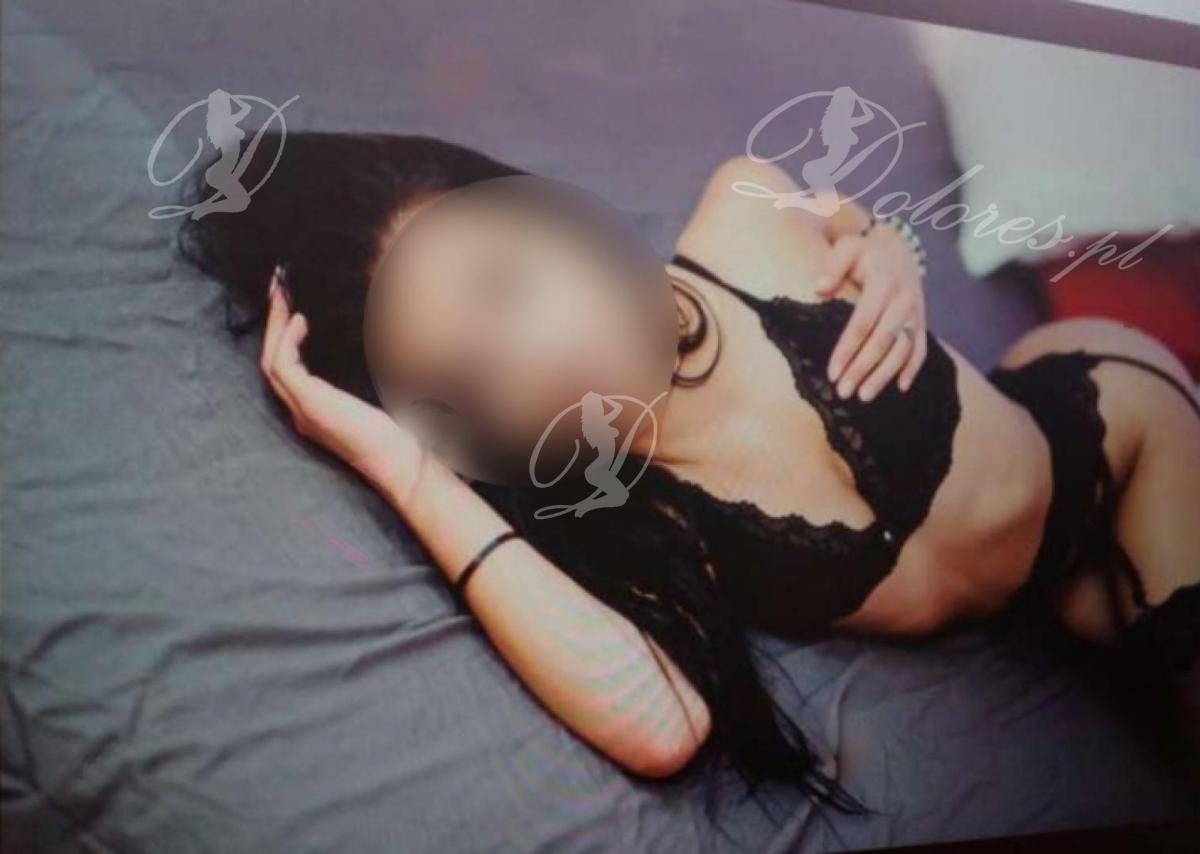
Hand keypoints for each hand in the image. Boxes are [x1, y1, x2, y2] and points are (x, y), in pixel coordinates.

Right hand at [261, 271, 427, 504]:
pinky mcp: (309, 404)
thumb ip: (365, 378)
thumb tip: (380, 345)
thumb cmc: (396, 435)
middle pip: (270, 362)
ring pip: (271, 361)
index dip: (283, 337)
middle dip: (272, 324)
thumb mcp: (375, 398)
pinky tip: (300, 321)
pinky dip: (287, 339)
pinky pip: (283, 366)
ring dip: (275, 326)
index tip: (290, 307)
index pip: (286, 370)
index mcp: (313, 411)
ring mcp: (302, 409)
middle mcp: (301, 411)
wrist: (401, 462)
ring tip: (282, 296)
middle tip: (277, 290)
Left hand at [814, 226, 926, 399]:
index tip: (831, 372)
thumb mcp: (847, 248)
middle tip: (843, 392)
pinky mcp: (921, 322)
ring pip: (902, 349)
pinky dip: (912, 369)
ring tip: (864, 397)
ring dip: (884, 375)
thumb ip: (833, 265)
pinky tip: (900, 388)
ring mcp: (915, 312)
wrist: (897, 248)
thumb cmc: (863, 253)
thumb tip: (819, 288)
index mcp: (883, 282)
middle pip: (882, 341)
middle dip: (863, 369)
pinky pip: (920, 349)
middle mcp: (903, 299)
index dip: (847, 349)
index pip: (862, 322)